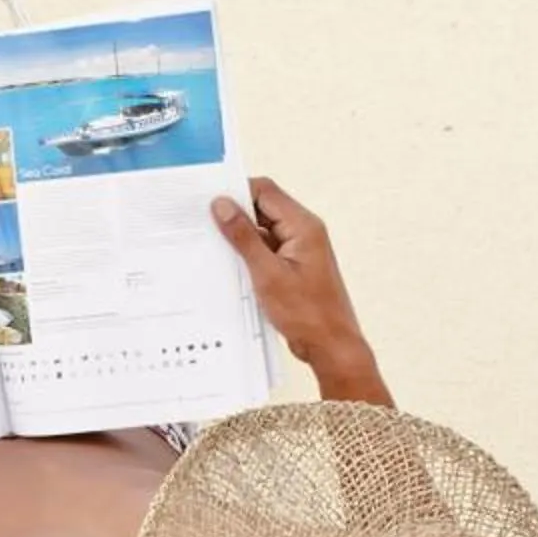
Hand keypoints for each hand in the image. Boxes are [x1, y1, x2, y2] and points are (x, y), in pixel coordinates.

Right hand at [212, 177, 390, 403]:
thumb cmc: (308, 313)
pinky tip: (232, 268)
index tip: (210, 202)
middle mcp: (304, 232)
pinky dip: (249, 256)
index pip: (265, 191)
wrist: (331, 345)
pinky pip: (267, 250)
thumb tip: (222, 206)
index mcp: (303, 226)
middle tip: (206, 226)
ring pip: (263, 230)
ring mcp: (299, 249)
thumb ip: (243, 237)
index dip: (237, 192)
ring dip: (241, 239)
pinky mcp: (293, 266)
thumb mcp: (267, 273)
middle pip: (263, 208)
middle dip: (236, 216)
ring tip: (216, 250)